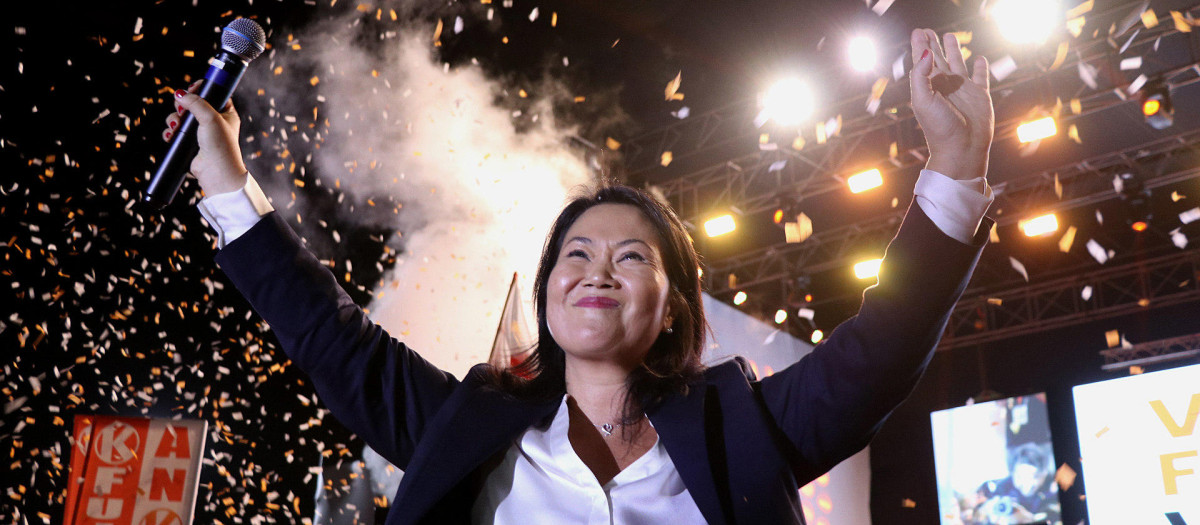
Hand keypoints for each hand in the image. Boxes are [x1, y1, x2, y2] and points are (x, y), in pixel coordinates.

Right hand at [162, 80, 247, 195]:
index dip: (201, 89)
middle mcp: (214, 123)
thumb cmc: (220, 146)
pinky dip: (171, 133)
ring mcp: (200, 134)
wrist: (216, 173)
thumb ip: (196, 103)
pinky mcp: (189, 144)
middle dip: (182, 106)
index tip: (191, 88)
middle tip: (181, 110)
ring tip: (175, 126)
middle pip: (192, 105)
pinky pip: (175, 133)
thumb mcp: (211, 118)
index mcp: (226, 114)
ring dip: (174, 120)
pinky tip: (171, 136)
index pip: (213, 94)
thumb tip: (180, 93)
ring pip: (180, 118)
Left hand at [909, 29, 993, 180]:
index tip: (918, 31)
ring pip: (958, 64)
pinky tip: (979, 58)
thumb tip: (927, 52)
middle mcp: (945, 86)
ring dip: (953, 50)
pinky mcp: (980, 95)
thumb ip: (921, 76)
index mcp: (929, 86)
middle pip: (938, 59)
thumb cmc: (939, 128)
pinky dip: (981, 66)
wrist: (962, 149)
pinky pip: (981, 76)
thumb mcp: (923, 101)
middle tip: (927, 30)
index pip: (923, 61)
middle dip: (933, 45)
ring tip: (949, 36)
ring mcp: (963, 90)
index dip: (920, 46)